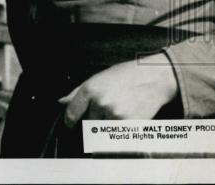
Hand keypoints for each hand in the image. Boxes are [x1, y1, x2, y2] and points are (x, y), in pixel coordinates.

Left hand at [59, 53, 179, 126]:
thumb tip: (61, 102)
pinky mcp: (130, 125)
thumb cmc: (125, 75)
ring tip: (117, 115)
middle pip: (88, 125)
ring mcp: (115, 115)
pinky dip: (119, 136)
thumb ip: (78, 92)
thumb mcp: (98, 78)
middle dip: (93, 122)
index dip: (69, 122)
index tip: (70, 125)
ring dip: (107, 130)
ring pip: (103, 132)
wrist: (153, 78)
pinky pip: (117, 138)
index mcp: (90, 89)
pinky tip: (125, 123)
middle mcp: (101, 102)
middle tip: (106, 113)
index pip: (72, 113)